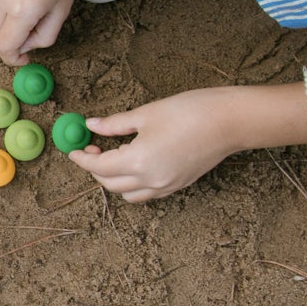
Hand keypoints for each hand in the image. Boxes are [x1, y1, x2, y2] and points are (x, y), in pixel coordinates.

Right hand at [0, 0, 89, 64]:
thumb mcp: (64, 8)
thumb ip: (44, 35)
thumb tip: (27, 45)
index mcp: (23, 9)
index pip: (6, 47)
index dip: (14, 58)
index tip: (24, 58)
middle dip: (9, 40)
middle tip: (29, 29)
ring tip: (19, 12)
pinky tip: (6, 1)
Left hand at [68, 84, 306, 201]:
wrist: (231, 121)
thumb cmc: (190, 111)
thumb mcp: (146, 114)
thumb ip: (115, 124)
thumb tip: (91, 125)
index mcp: (138, 161)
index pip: (99, 167)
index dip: (83, 158)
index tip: (74, 150)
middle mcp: (151, 180)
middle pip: (110, 184)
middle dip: (96, 169)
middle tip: (94, 148)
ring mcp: (167, 186)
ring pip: (129, 194)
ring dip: (115, 180)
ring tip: (114, 157)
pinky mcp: (179, 185)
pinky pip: (148, 193)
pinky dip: (134, 185)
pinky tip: (136, 163)